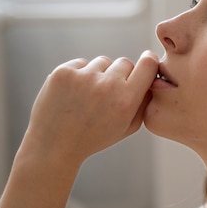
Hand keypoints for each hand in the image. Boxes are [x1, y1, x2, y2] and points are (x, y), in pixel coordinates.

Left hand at [22, 50, 158, 166]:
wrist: (54, 146)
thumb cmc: (93, 138)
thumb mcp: (127, 127)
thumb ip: (143, 103)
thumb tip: (152, 79)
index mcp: (126, 100)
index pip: (148, 64)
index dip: (149, 61)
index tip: (146, 61)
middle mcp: (107, 85)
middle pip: (125, 62)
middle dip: (121, 75)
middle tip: (109, 94)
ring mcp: (83, 77)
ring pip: (103, 62)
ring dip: (99, 74)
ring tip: (89, 97)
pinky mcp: (64, 72)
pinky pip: (81, 63)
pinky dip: (80, 74)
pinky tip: (74, 94)